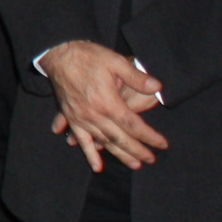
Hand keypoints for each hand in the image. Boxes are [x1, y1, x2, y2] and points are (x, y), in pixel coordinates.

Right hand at [39, 40, 169, 171]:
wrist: (59, 55)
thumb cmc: (88, 57)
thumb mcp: (115, 61)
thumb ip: (136, 77)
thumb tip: (157, 87)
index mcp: (108, 102)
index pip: (133, 125)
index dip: (149, 136)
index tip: (162, 144)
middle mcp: (95, 115)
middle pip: (120, 139)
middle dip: (137, 151)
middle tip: (151, 159)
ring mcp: (81, 118)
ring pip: (104, 142)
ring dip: (120, 155)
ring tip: (134, 164)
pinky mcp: (72, 118)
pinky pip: (81, 140)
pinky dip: (89, 153)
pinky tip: (97, 166)